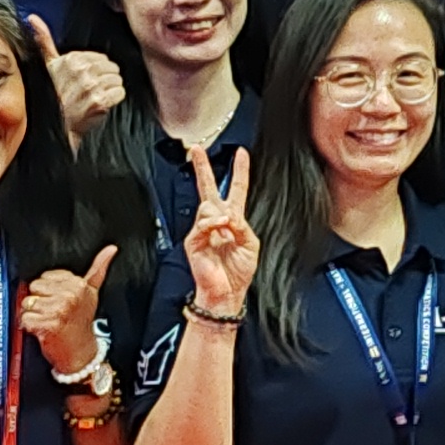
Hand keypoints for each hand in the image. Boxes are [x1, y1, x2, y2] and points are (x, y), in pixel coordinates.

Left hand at [20, 245, 114, 383]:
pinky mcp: (48, 324)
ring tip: (47, 321)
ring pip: (27, 303)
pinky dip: (29, 326)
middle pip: (34, 287)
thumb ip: (98, 268)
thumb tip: (111, 248)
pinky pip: (25, 318)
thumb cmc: (82, 322)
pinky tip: (42, 330)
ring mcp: (59, 310)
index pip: (45, 277)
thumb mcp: (92, 292)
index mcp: (79, 284)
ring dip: (33, 314)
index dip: (48, 290)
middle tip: (52, 312)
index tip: (58, 301)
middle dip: (39, 301)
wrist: (81, 352)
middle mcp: (70, 295)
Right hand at [30, 17, 130, 145]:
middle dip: (104, 79)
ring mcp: (91, 86)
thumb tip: (32, 18)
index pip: (101, 58)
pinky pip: (120, 93)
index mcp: (71, 59)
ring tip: (94, 97)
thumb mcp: (47, 66)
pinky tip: (100, 104)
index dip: (96, 70)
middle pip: (112, 68)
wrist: (57, 126)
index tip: (84, 80)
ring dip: (110, 90)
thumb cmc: (53, 95)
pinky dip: (114, 99)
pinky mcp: (100, 101)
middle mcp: (81, 70)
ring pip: (117, 80)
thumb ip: (43, 40)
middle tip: (91, 91)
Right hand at [180, 140, 257, 314]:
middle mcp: (216, 222)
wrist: (226, 293)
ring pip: (208, 206)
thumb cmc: (238, 272)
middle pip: (209, 189)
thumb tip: (229, 215)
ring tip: (228, 229)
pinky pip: (203, 223)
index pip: (236, 190)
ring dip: (221, 215)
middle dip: (202, 168)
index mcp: (233, 221)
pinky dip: (214, 225)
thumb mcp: (251, 244)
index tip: (241, 154)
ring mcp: (203, 230)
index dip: (239, 171)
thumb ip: (242, 225)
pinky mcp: (194, 240)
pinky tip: (220, 230)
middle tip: (196, 150)